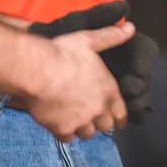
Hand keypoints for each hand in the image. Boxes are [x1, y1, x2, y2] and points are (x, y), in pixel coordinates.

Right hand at [24, 22, 132, 142]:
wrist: (36, 71)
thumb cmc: (64, 53)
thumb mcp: (89, 40)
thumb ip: (111, 36)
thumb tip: (131, 28)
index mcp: (108, 90)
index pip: (121, 113)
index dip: (119, 117)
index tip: (118, 121)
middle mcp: (98, 109)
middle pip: (105, 126)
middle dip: (101, 122)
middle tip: (93, 117)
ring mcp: (80, 121)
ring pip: (87, 133)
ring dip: (84, 128)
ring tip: (77, 121)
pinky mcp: (61, 129)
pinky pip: (68, 138)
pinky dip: (66, 133)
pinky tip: (61, 126)